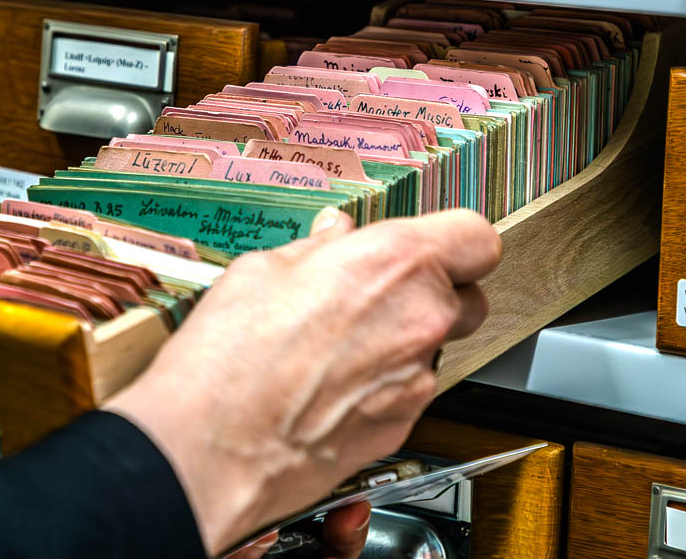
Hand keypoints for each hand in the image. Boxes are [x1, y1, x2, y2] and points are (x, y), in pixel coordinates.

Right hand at [106, 208, 499, 555]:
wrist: (209, 448)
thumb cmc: (229, 358)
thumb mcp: (263, 270)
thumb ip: (318, 249)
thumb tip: (334, 237)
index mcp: (395, 264)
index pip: (477, 238)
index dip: (455, 240)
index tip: (430, 243)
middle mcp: (421, 321)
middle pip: (469, 298)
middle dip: (431, 292)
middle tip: (376, 291)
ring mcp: (416, 381)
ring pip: (435, 347)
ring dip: (402, 340)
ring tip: (336, 343)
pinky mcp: (401, 427)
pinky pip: (408, 391)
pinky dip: (381, 384)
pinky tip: (329, 382)